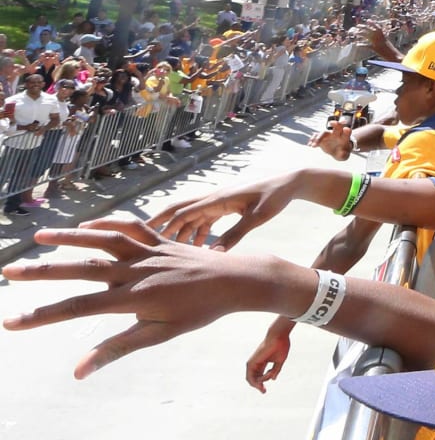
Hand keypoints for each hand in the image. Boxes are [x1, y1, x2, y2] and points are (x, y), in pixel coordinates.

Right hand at [2, 217, 262, 378]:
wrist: (235, 281)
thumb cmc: (199, 313)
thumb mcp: (159, 335)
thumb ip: (117, 349)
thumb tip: (79, 371)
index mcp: (133, 297)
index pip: (77, 308)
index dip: (41, 316)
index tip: (10, 323)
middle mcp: (136, 270)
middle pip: (80, 269)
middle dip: (42, 272)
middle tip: (7, 271)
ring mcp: (148, 250)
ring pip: (102, 239)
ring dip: (69, 236)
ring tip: (39, 237)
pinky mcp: (160, 238)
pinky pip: (129, 226)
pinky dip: (106, 223)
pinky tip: (87, 226)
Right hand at [148, 171, 300, 249]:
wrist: (289, 183)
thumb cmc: (275, 198)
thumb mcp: (257, 218)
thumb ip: (235, 234)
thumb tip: (215, 255)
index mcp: (218, 199)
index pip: (184, 213)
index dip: (165, 226)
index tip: (146, 240)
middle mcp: (214, 198)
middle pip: (179, 210)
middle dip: (160, 223)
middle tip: (139, 239)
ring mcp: (219, 202)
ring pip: (191, 217)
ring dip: (179, 232)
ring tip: (167, 251)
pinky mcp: (225, 206)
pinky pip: (204, 219)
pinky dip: (196, 232)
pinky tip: (195, 247)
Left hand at [245, 318, 294, 392]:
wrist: (278, 337)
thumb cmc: (281, 347)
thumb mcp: (279, 362)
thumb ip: (275, 370)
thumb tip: (273, 379)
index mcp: (262, 363)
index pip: (258, 376)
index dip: (261, 384)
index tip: (265, 390)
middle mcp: (256, 363)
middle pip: (253, 379)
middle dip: (258, 387)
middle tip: (264, 392)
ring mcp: (253, 363)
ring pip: (251, 379)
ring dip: (258, 385)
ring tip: (264, 386)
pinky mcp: (251, 362)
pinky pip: (251, 376)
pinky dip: (257, 380)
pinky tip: (264, 379)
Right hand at [308, 120, 353, 160]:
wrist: (337, 152)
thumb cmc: (343, 153)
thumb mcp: (344, 156)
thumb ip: (344, 154)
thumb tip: (342, 152)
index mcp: (344, 137)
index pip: (347, 132)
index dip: (347, 130)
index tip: (347, 129)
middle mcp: (336, 133)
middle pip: (337, 127)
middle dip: (335, 124)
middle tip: (332, 123)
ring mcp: (328, 135)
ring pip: (323, 132)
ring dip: (319, 137)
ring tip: (314, 145)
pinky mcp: (321, 138)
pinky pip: (316, 136)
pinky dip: (313, 140)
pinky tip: (310, 145)